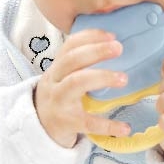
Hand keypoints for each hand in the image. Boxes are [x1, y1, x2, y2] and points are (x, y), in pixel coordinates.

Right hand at [34, 29, 130, 147]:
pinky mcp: (66, 123)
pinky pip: (88, 122)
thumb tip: (113, 47)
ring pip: (76, 83)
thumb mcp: (62, 76)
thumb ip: (80, 63)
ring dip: (102, 77)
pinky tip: (125, 127)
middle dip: (96, 51)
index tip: (111, 36)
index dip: (90, 37)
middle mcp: (55, 80)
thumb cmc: (59, 94)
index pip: (70, 45)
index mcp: (57, 66)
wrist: (39, 126)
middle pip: (72, 60)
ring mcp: (59, 101)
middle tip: (119, 48)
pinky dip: (107, 125)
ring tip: (123, 78)